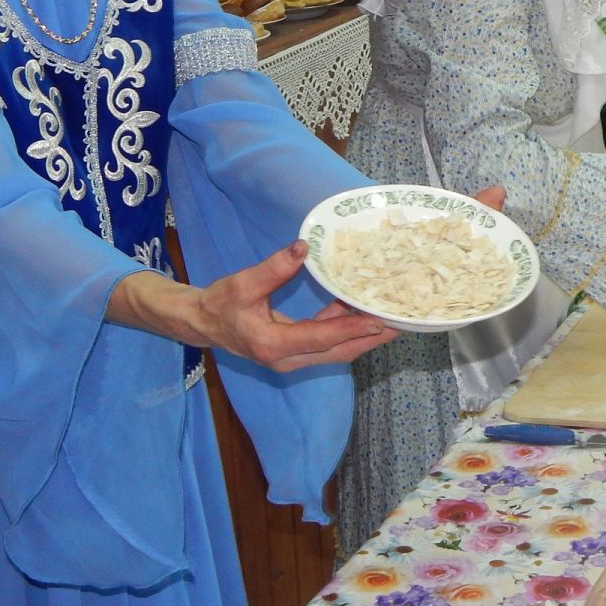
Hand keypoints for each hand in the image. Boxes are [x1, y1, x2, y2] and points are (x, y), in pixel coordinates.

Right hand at [110, 242, 396, 370]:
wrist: (202, 325)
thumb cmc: (220, 304)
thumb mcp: (243, 283)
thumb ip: (273, 268)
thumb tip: (302, 247)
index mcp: (275, 344)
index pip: (322, 337)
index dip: (352, 328)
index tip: (378, 319)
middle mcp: (288, 359)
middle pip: (339, 351)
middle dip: (371, 338)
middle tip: (402, 323)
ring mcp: (292, 359)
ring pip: (336, 350)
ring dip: (363, 335)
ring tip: (391, 318)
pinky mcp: (294, 352)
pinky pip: (327, 343)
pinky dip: (346, 330)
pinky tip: (360, 311)